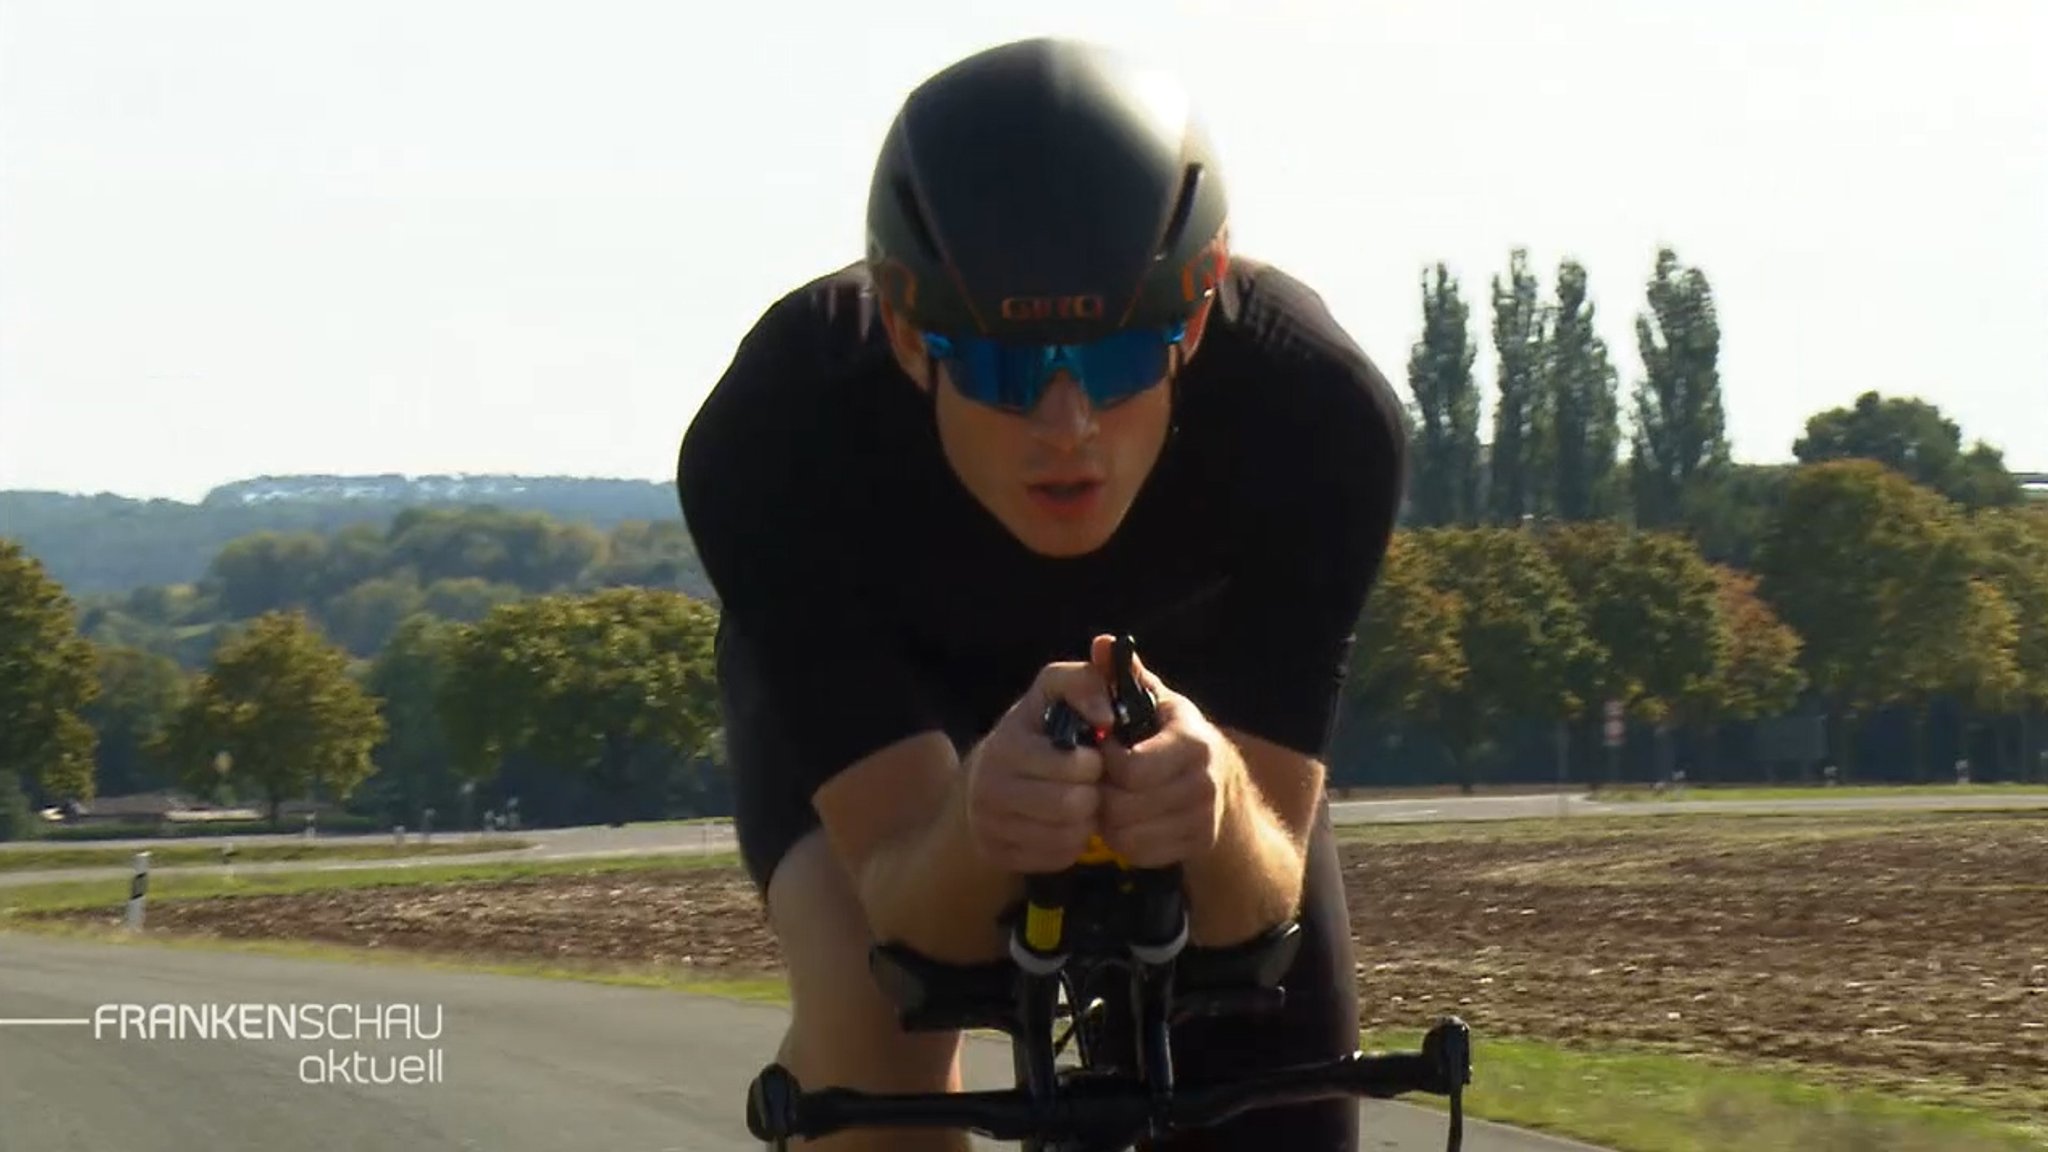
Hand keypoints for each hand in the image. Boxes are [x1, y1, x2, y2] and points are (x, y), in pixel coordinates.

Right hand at [965, 658, 1115, 873]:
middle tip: (1088, 784)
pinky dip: (1070, 842)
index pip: (1076, 766)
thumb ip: (1085, 682)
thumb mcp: (1055, 692)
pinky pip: (1057, 858)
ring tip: (1078, 802)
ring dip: (1085, 821)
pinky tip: (1062, 824)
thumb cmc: (1038, 730)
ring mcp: (988, 825)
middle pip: (1073, 805)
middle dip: (1092, 794)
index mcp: (1006, 745)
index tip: (1090, 755)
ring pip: (1069, 836)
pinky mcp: (997, 854)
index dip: (1094, 762)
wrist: (991, 774)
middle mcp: (987, 787)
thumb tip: (1108, 715)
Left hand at [1090, 635, 1239, 868]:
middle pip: (1124, 806)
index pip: (1130, 768)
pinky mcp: (1196, 845)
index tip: (1102, 751)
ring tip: (1111, 799)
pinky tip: (1126, 820)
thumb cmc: (1173, 736)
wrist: (1223, 785)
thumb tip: (1100, 643)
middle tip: (1100, 781)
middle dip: (1102, 793)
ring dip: (1108, 820)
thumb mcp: (1155, 701)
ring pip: (1127, 834)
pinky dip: (1123, 840)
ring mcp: (1203, 818)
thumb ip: (1125, 675)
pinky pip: (1138, 852)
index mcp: (1193, 741)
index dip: (1104, 762)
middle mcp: (1204, 783)